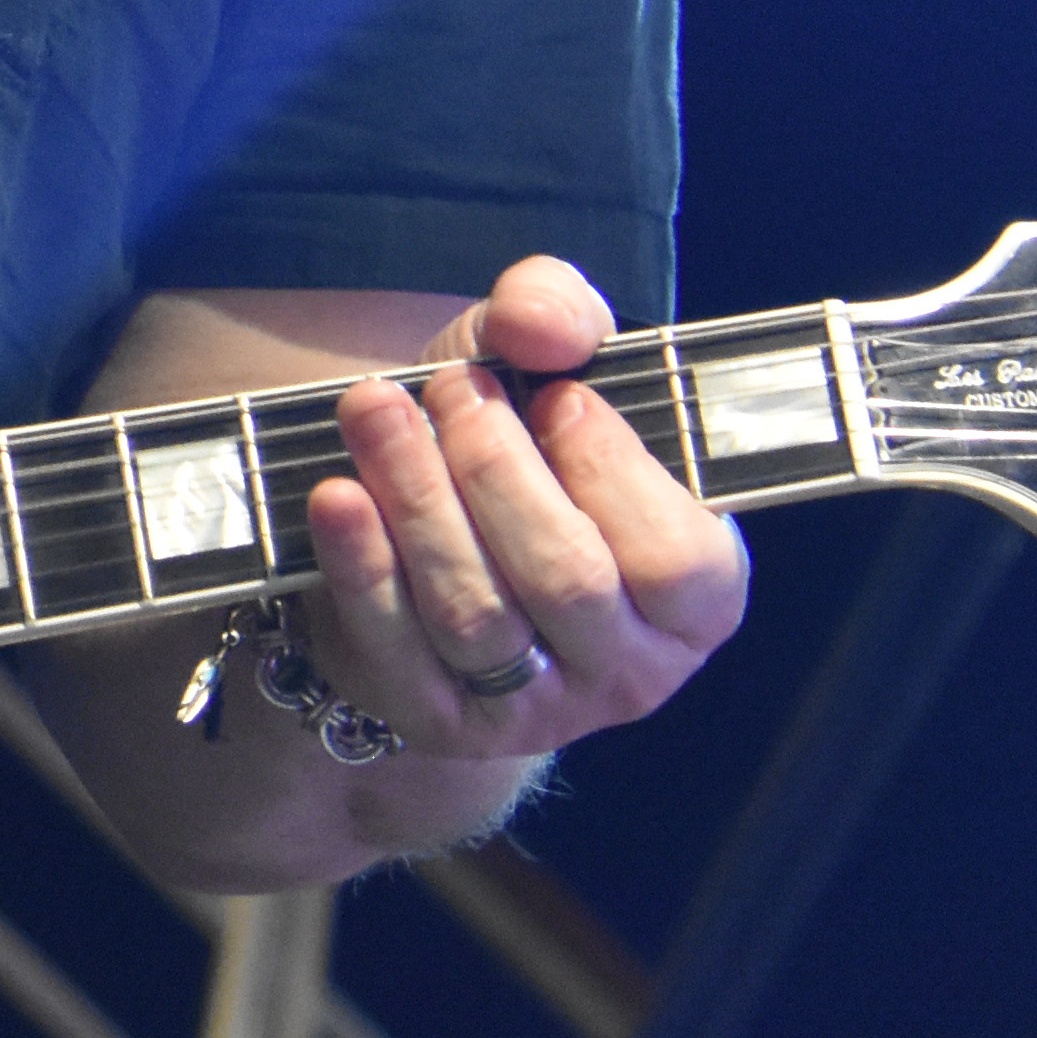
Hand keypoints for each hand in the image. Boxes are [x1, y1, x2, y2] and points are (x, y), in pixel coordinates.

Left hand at [293, 255, 745, 761]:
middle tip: (451, 389)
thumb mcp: (548, 367)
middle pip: (566, 579)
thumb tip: (539, 324)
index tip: (554, 395)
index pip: (676, 556)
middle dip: (495, 469)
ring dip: (417, 501)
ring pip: (477, 614)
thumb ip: (563, 315)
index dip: (611, 470)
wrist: (425, 541)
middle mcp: (631, 669)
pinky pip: (398, 648)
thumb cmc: (515, 452)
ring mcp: (536, 709)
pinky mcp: (440, 721)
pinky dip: (363, 567)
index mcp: (698, 597)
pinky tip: (338, 496)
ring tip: (374, 410)